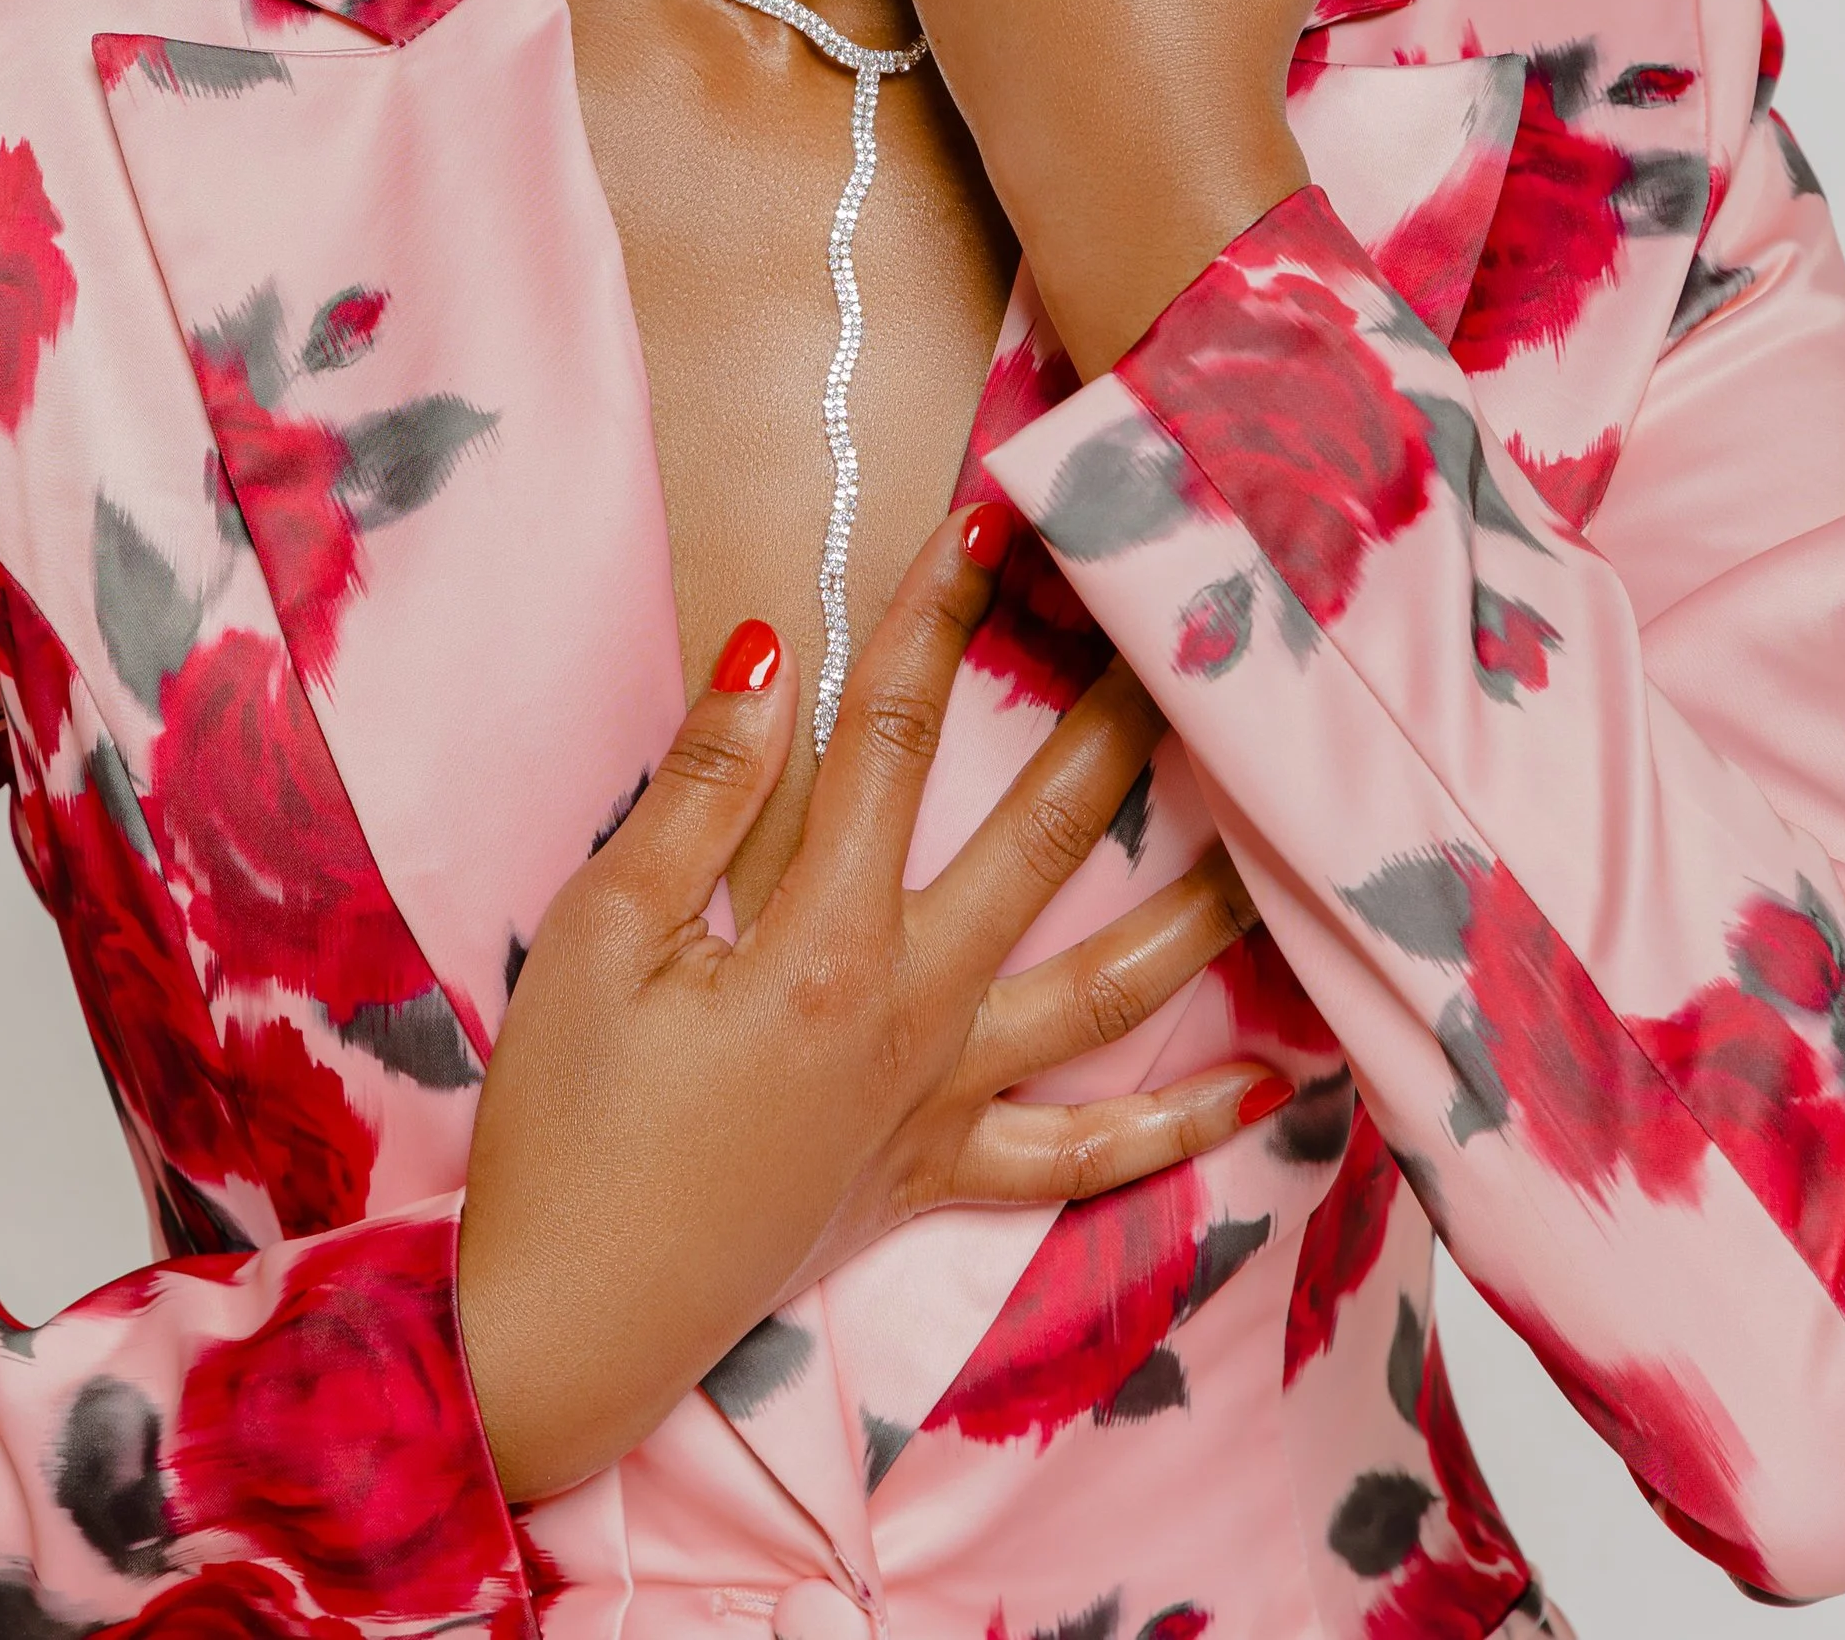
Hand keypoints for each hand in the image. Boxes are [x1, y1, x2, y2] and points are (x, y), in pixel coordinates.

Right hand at [455, 506, 1272, 1504]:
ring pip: (1106, 991)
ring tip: (1283, 835)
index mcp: (823, 944)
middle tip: (1183, 630)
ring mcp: (936, 1100)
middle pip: (1041, 840)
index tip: (989, 513)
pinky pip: (1079, 1152)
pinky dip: (1177, 1123)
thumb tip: (767, 657)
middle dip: (1114, 722)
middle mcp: (911, 1014)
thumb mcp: (598, 941)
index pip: (889, 736)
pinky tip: (1265, 1083)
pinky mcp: (931, 1174)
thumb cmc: (563, 1132)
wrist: (561, 1330)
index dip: (935, 613)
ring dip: (1198, 905)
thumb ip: (697, 799)